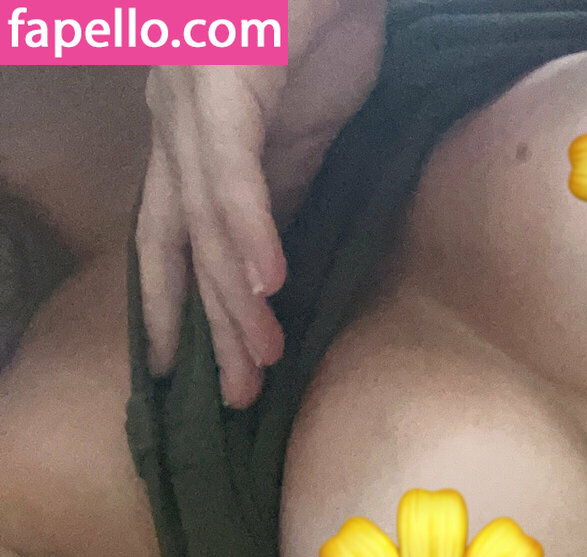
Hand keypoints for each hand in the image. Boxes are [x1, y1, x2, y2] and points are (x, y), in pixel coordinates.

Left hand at [137, 0, 384, 406]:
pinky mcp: (226, 83)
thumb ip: (285, 178)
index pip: (171, 235)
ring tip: (261, 360)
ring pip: (206, 223)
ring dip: (235, 299)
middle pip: (180, 244)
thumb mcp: (306, 118)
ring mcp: (192, 100)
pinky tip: (269, 285)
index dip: (174, 305)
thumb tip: (280, 253)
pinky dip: (251, 233)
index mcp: (194, 133)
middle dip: (206, 326)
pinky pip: (232, 175)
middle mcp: (176, 120)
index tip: (185, 373)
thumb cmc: (323, 17)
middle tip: (235, 397)